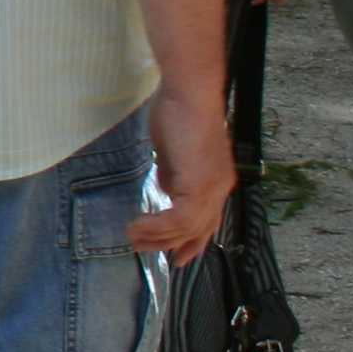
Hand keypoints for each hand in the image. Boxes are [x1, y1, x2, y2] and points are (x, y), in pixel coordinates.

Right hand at [130, 84, 232, 265]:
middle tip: (143, 249)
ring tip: (132, 236)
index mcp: (216, 181)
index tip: (176, 257)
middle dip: (171, 245)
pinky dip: (158, 225)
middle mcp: (219, 189)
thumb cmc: (179, 112)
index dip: (193, 242)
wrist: (189, 94)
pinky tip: (138, 223)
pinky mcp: (200, 185)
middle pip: (199, 230)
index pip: (207, 221)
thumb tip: (167, 189)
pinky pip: (180, 218)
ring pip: (188, 228)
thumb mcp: (173, 150)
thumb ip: (173, 173)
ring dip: (158, 236)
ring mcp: (212, 188)